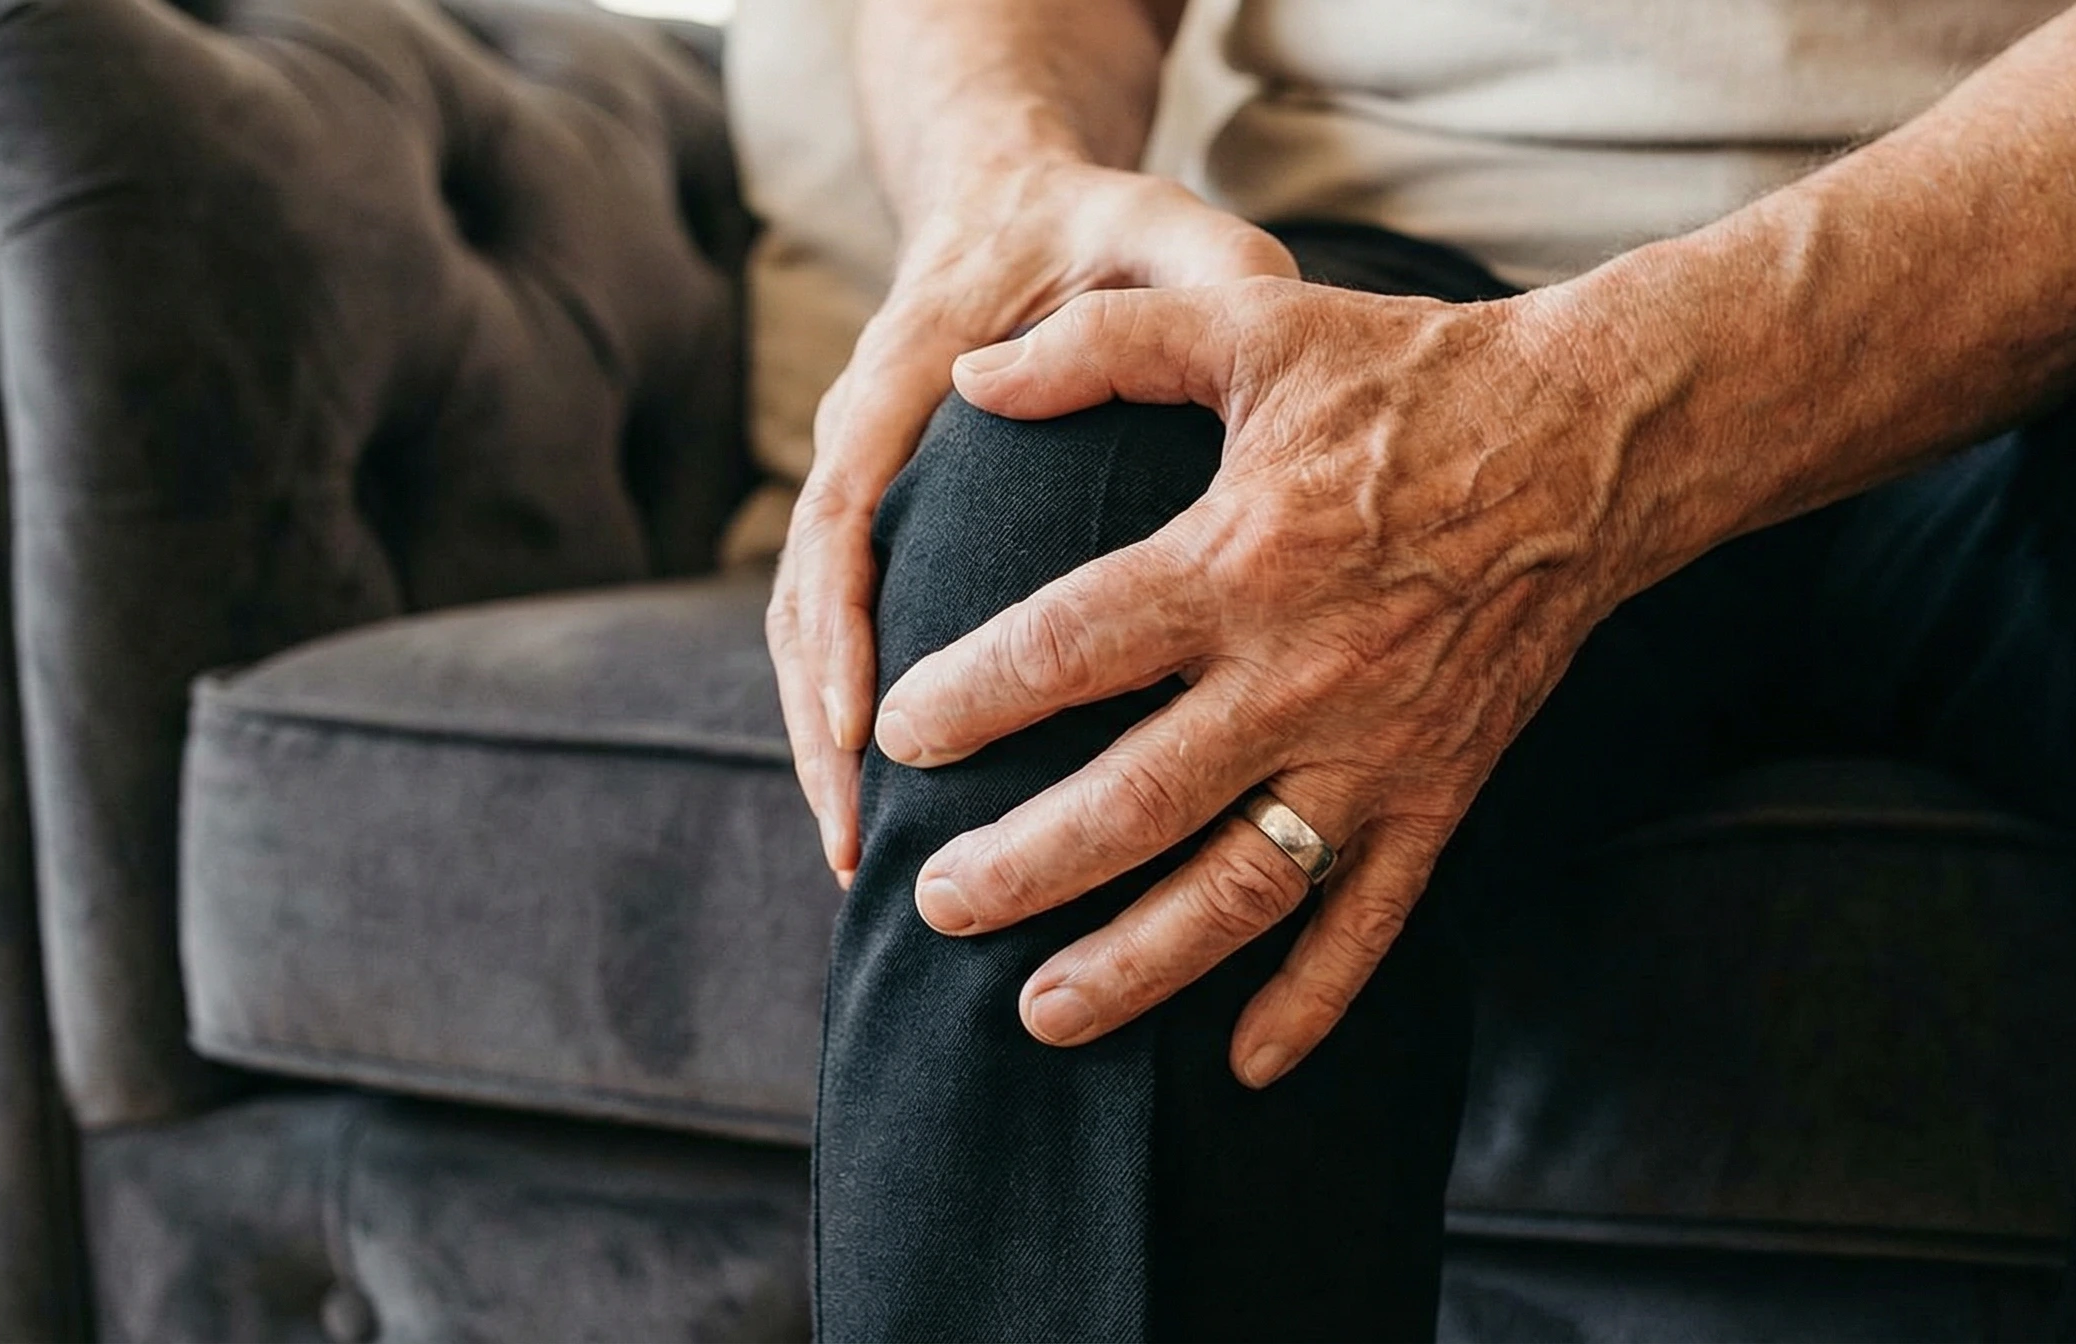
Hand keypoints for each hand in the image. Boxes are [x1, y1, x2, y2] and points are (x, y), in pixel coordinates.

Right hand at [768, 164, 1293, 885]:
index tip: (866, 729)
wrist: (1018, 201)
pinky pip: (850, 636)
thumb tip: (1267, 307)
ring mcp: (866, 487)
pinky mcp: (889, 525)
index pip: (846, 513)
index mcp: (905, 372)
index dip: (845, 627)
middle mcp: (864, 439)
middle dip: (824, 729)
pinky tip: (890, 814)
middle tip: (856, 844)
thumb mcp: (1157, 224)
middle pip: (809, 603)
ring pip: (812, 635)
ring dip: (829, 747)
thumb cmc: (1094, 224)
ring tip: (861, 864)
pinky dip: (855, 725)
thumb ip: (1203, 265)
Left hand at [875, 278, 1688, 1086]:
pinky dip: (1311, 1003)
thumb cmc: (1407, 376)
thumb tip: (975, 375)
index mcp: (1238, 558)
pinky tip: (1241, 1065)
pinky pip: (1372, 922)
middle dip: (1023, 865)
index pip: (1071, 647)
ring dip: (1136, 962)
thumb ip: (1105, 346)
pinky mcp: (1439, 794)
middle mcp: (1301, 674)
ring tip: (1039, 1011)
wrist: (1590, 443)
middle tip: (936, 901)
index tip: (901, 738)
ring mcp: (1375, 751)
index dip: (972, 697)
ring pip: (1239, 888)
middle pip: (1135, 800)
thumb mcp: (1252, 329)